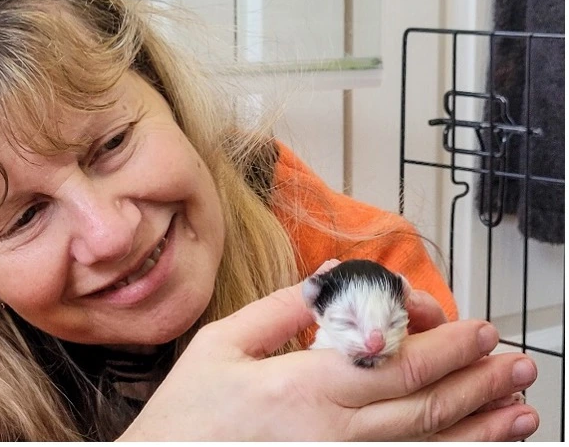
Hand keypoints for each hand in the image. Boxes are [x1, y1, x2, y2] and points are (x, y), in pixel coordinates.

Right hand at [119, 283, 538, 440]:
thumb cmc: (187, 414)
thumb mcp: (222, 343)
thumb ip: (283, 309)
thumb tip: (331, 278)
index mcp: (302, 384)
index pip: (395, 359)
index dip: (445, 343)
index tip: (474, 327)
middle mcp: (330, 431)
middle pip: (422, 402)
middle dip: (477, 381)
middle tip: (514, 364)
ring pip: (424, 445)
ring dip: (479, 428)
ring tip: (520, 412)